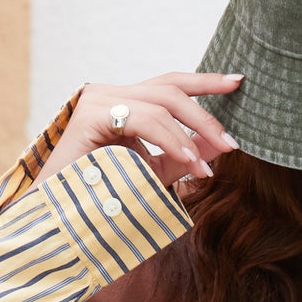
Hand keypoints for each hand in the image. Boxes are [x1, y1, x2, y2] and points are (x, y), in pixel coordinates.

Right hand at [39, 71, 244, 189]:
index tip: (239, 82)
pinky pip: (143, 119)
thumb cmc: (104, 198)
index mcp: (124, 104)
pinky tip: (188, 161)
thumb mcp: (155, 174)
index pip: (170, 85)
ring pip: (161, 103)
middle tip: (232, 143)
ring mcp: (97, 101)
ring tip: (207, 169)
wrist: (62, 219)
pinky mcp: (90, 116)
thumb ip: (184, 156)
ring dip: (191, 136)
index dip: (206, 82)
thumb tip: (220, 143)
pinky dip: (171, 140)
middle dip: (206, 114)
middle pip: (171, 88)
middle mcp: (109, 95)